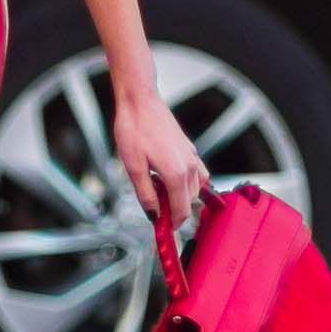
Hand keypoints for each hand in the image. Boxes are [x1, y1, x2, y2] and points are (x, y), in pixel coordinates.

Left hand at [114, 90, 208, 229]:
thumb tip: (153, 215)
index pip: (182, 211)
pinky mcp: (190, 149)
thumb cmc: (134, 128)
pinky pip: (197, 174)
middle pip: (189, 202)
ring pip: (195, 189)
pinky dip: (187, 183)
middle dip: (174, 211)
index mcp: (177, 174)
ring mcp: (193, 157)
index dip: (172, 224)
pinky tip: (168, 179)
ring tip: (157, 191)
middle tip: (154, 209)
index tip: (161, 230)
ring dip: (180, 197)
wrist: (140, 101)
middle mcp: (190, 167)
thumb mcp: (133, 167)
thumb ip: (145, 194)